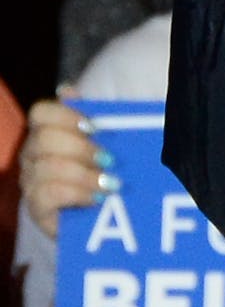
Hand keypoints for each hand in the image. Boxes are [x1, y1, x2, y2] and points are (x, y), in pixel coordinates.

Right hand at [18, 99, 115, 238]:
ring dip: (85, 174)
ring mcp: (31, 181)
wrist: (106, 217)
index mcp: (47, 133)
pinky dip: (77, 193)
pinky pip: (47, 193)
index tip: (95, 128)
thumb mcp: (105, 143)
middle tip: (110, 160)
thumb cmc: (104, 173)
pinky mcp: (36, 208)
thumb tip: (67, 88)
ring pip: (48, 167)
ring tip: (111, 183)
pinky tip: (97, 198)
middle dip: (81, 148)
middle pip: (45, 139)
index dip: (66, 115)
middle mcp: (33, 154)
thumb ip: (91, 115)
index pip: (41, 112)